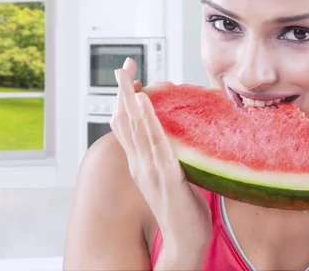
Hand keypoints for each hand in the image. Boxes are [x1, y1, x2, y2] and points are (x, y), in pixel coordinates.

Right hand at [111, 58, 211, 269]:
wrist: (185, 241)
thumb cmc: (182, 209)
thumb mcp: (171, 176)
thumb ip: (168, 156)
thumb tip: (175, 135)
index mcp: (140, 163)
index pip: (126, 125)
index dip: (125, 101)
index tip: (130, 76)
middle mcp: (140, 164)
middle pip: (125, 122)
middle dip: (124, 93)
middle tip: (123, 67)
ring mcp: (150, 170)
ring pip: (137, 130)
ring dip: (133, 102)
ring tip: (130, 79)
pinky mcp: (167, 177)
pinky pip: (157, 144)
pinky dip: (150, 122)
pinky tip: (148, 105)